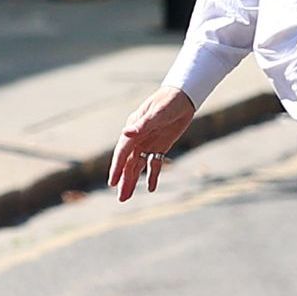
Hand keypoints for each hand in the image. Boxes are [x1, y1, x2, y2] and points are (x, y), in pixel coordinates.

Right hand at [109, 85, 196, 199]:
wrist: (184, 96)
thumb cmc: (169, 101)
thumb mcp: (158, 113)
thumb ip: (143, 125)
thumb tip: (126, 133)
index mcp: (133, 130)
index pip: (123, 152)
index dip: (117, 168)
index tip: (112, 182)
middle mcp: (138, 138)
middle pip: (128, 162)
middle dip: (123, 180)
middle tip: (120, 198)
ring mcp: (148, 143)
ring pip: (138, 165)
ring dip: (133, 180)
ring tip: (126, 197)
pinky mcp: (159, 146)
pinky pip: (154, 163)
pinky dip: (152, 175)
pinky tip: (150, 188)